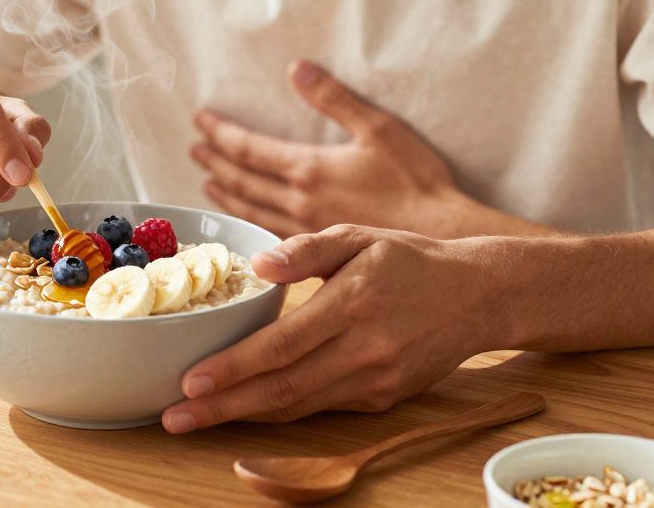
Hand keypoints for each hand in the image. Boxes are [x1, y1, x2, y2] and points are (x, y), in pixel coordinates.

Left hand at [161, 225, 495, 432]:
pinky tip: (244, 408)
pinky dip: (279, 412)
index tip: (189, 381)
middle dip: (223, 408)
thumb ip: (306, 249)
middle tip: (174, 418)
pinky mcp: (382, 399)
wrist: (480, 296)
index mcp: (353, 303)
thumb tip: (258, 265)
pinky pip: (320, 407)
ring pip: (299, 407)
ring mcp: (376, 380)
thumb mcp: (358, 235)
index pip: (282, 346)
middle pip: (283, 389)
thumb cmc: (410, 258)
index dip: (233, 368)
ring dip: (243, 417)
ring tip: (197, 419)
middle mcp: (365, 349)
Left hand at [192, 61, 469, 237]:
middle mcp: (297, 201)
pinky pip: (268, 235)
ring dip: (225, 194)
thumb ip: (334, 99)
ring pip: (249, 210)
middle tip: (195, 150)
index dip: (220, 134)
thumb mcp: (378, 129)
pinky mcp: (317, 250)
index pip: (248, 149)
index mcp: (308, 168)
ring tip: (208, 185)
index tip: (200, 121)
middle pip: (240, 180)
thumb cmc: (416, 181)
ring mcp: (304, 230)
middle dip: (214, 162)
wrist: (441, 235)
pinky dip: (247, 223)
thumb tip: (297, 69)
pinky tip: (243, 222)